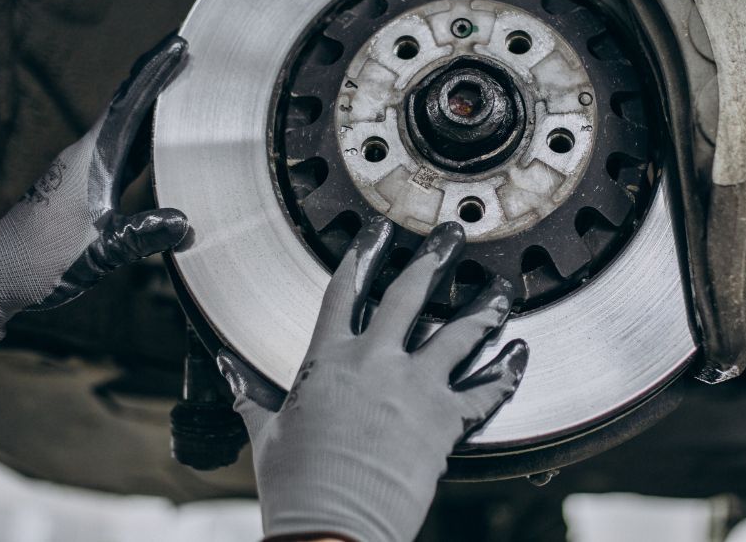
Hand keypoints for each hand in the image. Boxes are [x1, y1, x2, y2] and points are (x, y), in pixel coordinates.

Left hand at [0, 34, 189, 342]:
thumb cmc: (38, 264)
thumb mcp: (96, 253)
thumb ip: (141, 236)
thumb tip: (185, 223)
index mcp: (88, 161)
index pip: (128, 106)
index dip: (155, 74)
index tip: (178, 46)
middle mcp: (85, 158)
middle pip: (127, 106)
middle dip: (156, 78)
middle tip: (186, 53)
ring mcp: (83, 172)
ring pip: (125, 128)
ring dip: (152, 106)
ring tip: (182, 87)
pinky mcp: (84, 189)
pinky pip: (122, 152)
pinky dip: (145, 137)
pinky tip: (160, 139)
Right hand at [218, 218, 528, 541]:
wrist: (332, 526)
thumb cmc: (298, 485)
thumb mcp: (267, 433)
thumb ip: (249, 395)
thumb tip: (225, 370)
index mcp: (329, 359)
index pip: (345, 290)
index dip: (362, 254)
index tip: (377, 233)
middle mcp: (376, 363)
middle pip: (409, 294)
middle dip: (433, 259)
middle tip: (452, 237)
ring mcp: (415, 388)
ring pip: (459, 333)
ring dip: (483, 307)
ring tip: (499, 289)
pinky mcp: (444, 420)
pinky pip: (485, 390)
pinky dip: (507, 371)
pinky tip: (520, 354)